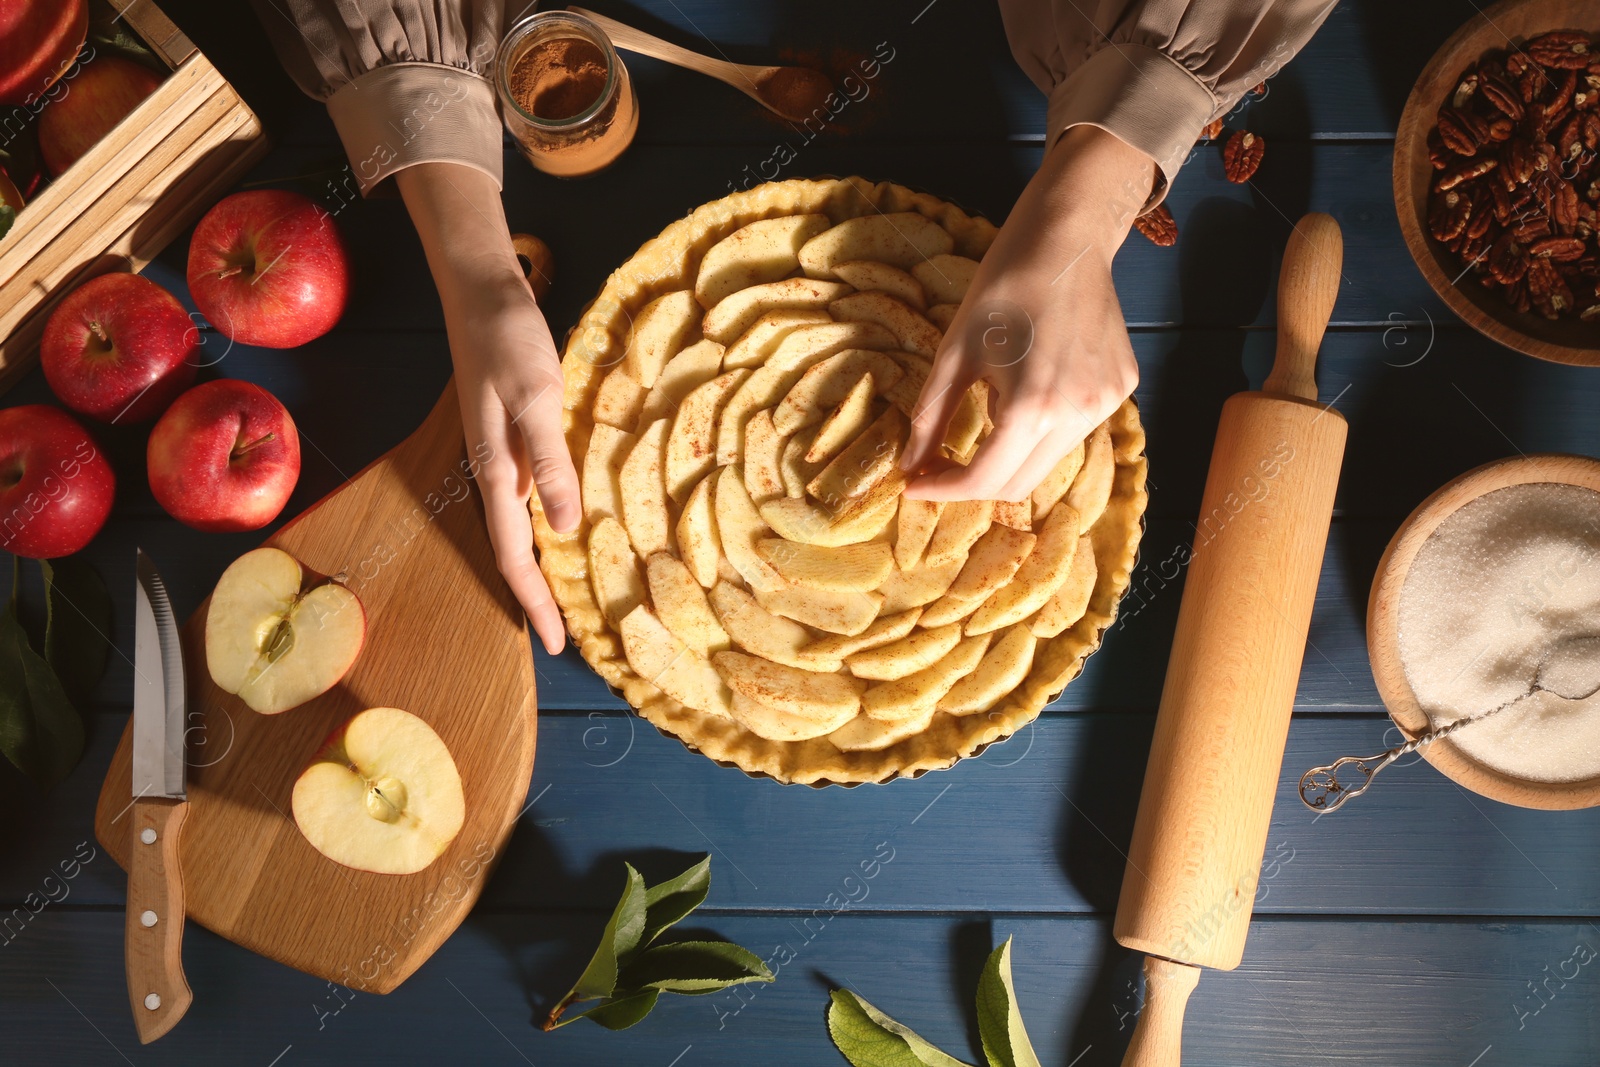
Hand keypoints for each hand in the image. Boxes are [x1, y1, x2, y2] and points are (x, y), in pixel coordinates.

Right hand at [395, 164, 577, 653]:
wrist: (480, 289)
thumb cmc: (508, 339)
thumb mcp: (538, 397)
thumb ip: (549, 461)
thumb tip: (563, 529)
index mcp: (497, 471)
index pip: (515, 555)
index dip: (536, 602)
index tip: (559, 644)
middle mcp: (496, 472)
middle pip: (514, 552)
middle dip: (537, 597)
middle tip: (567, 637)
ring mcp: (501, 456)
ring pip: (520, 528)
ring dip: (540, 567)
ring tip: (568, 601)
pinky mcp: (511, 437)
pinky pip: (528, 497)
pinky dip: (545, 525)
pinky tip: (564, 531)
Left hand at [902, 126, 1153, 501]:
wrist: (1067, 238)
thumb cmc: (1003, 286)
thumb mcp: (955, 352)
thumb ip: (931, 416)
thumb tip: (910, 465)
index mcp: (1033, 407)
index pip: (985, 481)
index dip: (944, 490)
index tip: (915, 484)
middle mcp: (1078, 415)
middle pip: (1018, 483)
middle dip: (973, 480)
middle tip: (939, 461)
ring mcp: (1107, 404)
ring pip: (1048, 460)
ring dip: (1009, 450)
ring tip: (994, 400)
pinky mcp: (1121, 390)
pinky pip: (1073, 430)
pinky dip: (1043, 426)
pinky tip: (1032, 381)